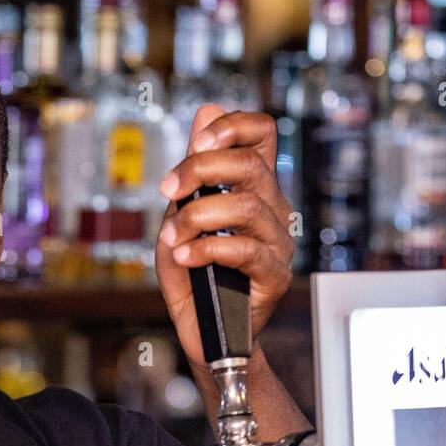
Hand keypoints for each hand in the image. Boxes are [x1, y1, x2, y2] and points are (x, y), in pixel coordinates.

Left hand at [156, 103, 294, 368]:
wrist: (201, 334)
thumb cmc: (192, 277)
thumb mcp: (179, 219)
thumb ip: (192, 173)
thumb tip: (206, 111)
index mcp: (253, 189)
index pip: (262, 135)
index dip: (234, 125)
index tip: (198, 139)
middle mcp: (273, 212)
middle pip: (252, 166)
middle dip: (201, 169)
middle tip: (167, 188)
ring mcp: (278, 245)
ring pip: (248, 207)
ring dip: (198, 216)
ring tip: (173, 237)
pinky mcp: (275, 279)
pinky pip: (247, 251)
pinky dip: (207, 248)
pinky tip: (184, 256)